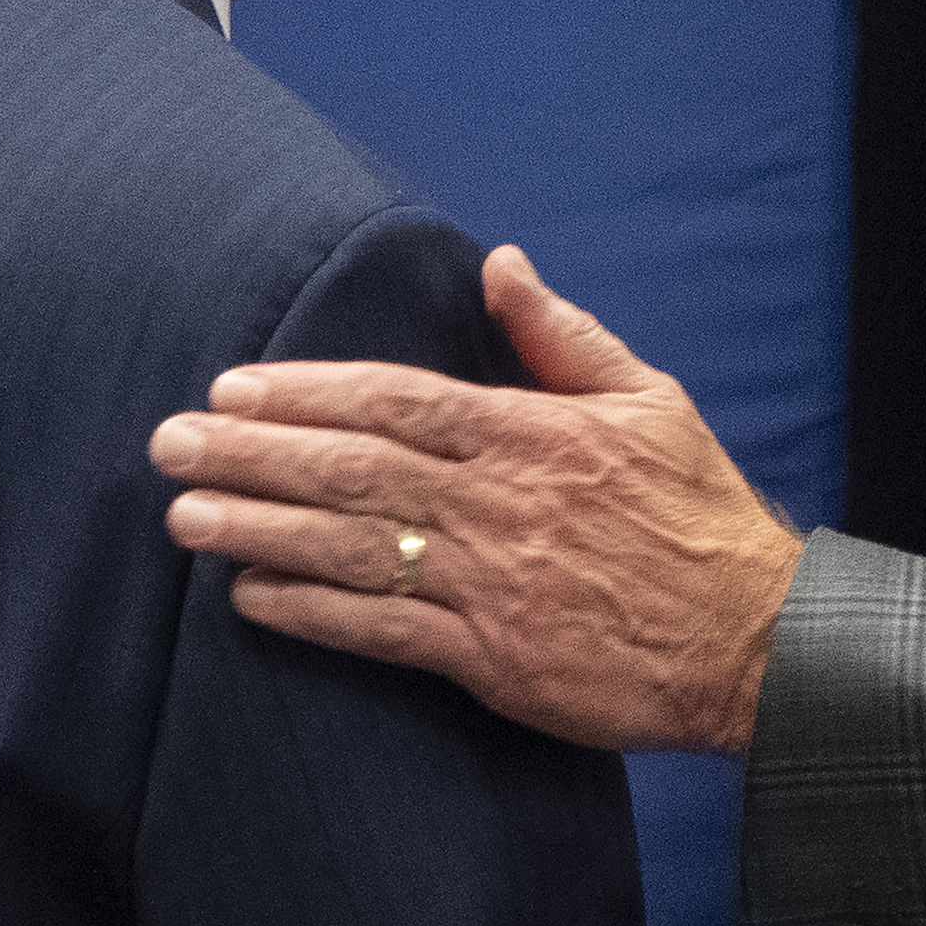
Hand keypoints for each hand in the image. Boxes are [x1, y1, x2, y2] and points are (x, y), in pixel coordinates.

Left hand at [148, 246, 799, 752]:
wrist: (755, 640)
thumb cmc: (700, 517)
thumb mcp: (649, 402)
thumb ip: (564, 336)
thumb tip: (501, 266)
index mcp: (533, 437)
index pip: (397, 403)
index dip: (307, 392)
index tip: (233, 387)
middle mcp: (501, 506)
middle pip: (354, 469)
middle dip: (253, 454)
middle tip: (171, 443)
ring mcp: (492, 585)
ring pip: (352, 549)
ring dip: (258, 530)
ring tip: (183, 517)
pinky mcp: (493, 659)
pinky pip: (384, 632)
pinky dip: (312, 615)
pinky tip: (251, 600)